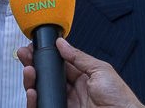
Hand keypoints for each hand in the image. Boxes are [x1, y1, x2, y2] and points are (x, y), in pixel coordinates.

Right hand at [19, 38, 144, 107]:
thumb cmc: (119, 99)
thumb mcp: (100, 70)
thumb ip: (79, 57)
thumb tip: (62, 43)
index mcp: (81, 77)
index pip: (58, 64)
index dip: (46, 55)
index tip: (35, 47)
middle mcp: (71, 91)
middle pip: (47, 77)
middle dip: (34, 65)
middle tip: (24, 55)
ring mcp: (65, 103)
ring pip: (41, 92)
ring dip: (31, 81)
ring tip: (29, 71)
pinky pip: (42, 107)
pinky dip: (34, 101)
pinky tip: (32, 92)